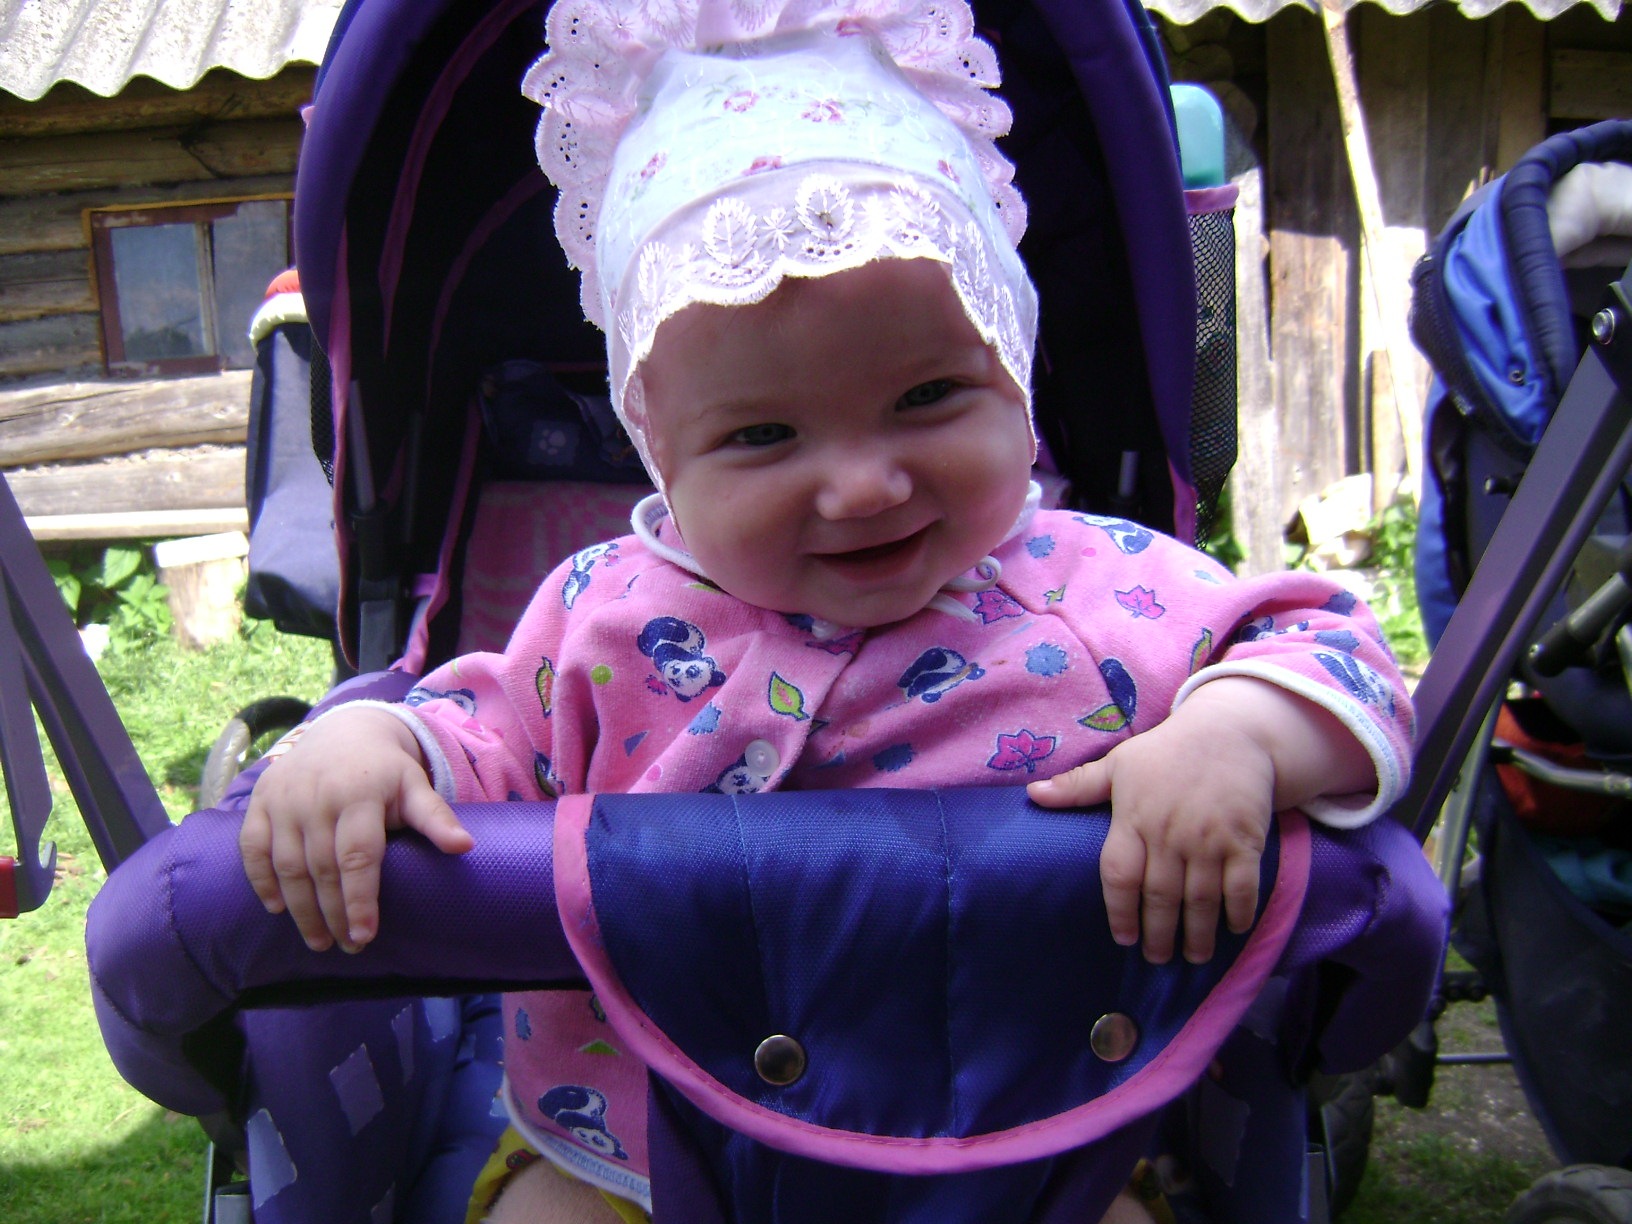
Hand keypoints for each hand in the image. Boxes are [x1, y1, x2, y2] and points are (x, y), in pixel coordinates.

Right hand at [238, 706, 473, 952]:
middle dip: (333, 914)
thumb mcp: (414, 786)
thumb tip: (465, 847)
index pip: (358, 856)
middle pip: (322, 868)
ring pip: (287, 865)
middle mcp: (318, 798)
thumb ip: (435, 817)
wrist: (343, 731)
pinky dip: (261, 880)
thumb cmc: (384, 771)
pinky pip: (253, 848)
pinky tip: (277, 910)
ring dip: (300, 909)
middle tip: (348, 948)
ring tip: (319, 942)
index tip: (365, 936)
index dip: (360, 899)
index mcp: (360, 795)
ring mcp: (284, 800)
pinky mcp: (261, 802)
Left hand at [1030, 708, 1273, 964]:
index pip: (1119, 876)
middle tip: (1157, 959)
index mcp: (1134, 819)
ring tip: (1192, 958)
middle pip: (1160, 897)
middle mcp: (1169, 834)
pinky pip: (1242, 886)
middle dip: (1158, 935)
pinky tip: (1232, 930)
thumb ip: (1078, 786)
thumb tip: (1032, 795)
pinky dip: (1238, 912)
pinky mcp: (1245, 839)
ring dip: (1196, 934)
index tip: (1123, 938)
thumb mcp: (1119, 764)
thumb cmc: (1167, 752)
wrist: (1231, 731)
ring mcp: (1208, 839)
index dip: (1120, 912)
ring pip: (1200, 899)